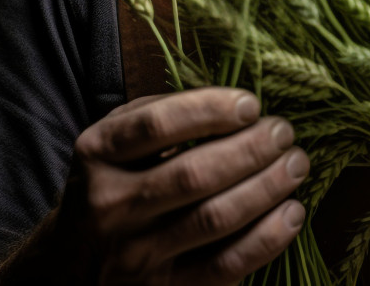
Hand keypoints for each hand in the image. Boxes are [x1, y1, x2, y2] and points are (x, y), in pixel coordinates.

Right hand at [48, 87, 308, 284]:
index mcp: (97, 154)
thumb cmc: (113, 184)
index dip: (210, 110)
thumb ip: (162, 115)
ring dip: (267, 188)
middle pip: (193, 174)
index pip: (156, 126)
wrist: (73, 264)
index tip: (251, 104)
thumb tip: (235, 105)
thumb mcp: (116, 140)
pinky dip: (267, 238)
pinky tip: (291, 213)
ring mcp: (136, 255)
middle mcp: (111, 206)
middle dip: (251, 149)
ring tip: (296, 165)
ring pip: (215, 218)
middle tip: (284, 133)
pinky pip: (226, 265)